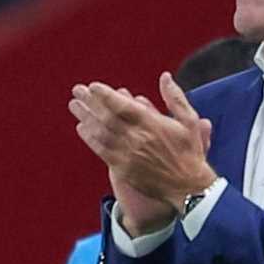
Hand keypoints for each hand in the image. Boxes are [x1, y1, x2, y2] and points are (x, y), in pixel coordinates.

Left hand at [68, 76, 215, 233]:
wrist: (187, 186)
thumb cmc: (190, 152)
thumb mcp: (190, 121)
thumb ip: (175, 98)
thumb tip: (164, 77)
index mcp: (152, 124)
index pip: (122, 106)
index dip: (105, 95)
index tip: (93, 86)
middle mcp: (136, 138)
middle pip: (107, 117)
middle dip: (90, 102)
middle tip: (76, 90)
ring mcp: (127, 154)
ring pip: (101, 132)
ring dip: (85, 117)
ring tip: (74, 106)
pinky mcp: (122, 168)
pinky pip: (101, 151)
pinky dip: (90, 138)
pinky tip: (81, 128)